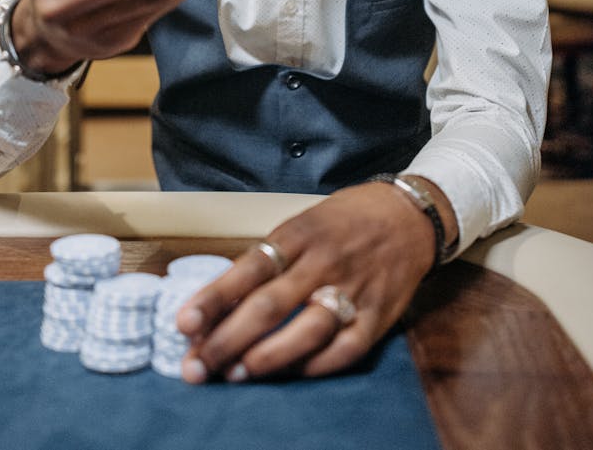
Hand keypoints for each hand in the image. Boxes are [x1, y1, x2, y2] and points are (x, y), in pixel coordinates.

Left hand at [178, 180, 454, 381]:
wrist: (409, 216)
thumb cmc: (344, 220)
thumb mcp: (303, 223)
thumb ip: (271, 258)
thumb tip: (222, 300)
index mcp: (300, 233)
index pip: (248, 268)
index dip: (214, 298)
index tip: (183, 324)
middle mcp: (324, 260)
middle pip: (270, 306)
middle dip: (228, 340)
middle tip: (196, 367)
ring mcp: (353, 289)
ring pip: (305, 331)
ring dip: (266, 358)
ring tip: (234, 376)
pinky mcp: (378, 315)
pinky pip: (345, 350)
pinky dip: (314, 367)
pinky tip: (289, 375)